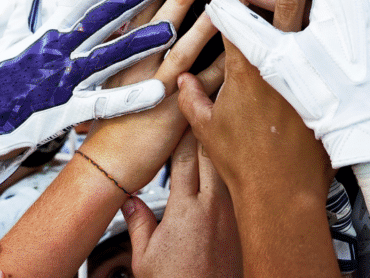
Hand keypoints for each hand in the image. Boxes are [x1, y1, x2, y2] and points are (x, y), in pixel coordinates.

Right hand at [0, 0, 177, 158]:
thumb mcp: (11, 38)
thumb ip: (26, 7)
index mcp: (50, 33)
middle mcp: (60, 51)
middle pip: (103, 20)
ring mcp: (65, 79)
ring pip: (110, 56)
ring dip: (141, 43)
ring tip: (171, 29)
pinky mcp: (67, 110)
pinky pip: (104, 103)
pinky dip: (130, 98)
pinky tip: (157, 92)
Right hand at [79, 0, 220, 191]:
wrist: (106, 168)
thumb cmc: (104, 126)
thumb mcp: (103, 84)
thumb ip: (111, 53)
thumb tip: (110, 26)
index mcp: (116, 60)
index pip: (129, 16)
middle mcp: (135, 71)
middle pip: (155, 26)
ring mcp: (155, 91)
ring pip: (182, 52)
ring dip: (200, 24)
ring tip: (217, 2)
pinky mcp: (173, 113)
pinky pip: (203, 86)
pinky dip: (218, 66)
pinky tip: (237, 47)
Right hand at [122, 129, 241, 277]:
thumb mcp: (145, 257)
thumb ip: (139, 223)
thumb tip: (130, 202)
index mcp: (184, 209)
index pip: (183, 158)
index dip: (182, 133)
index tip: (179, 116)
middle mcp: (212, 207)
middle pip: (210, 155)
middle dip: (205, 131)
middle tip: (200, 112)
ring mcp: (230, 215)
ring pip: (226, 170)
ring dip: (218, 150)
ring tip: (215, 133)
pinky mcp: (240, 226)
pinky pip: (234, 190)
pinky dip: (229, 174)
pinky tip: (226, 170)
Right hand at [177, 0, 337, 276]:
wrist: (286, 197)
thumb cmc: (243, 166)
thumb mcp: (208, 130)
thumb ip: (194, 99)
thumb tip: (181, 79)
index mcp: (252, 70)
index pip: (236, 16)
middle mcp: (289, 64)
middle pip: (295, 2)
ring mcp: (320, 75)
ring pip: (337, 16)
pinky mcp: (342, 88)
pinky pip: (366, 39)